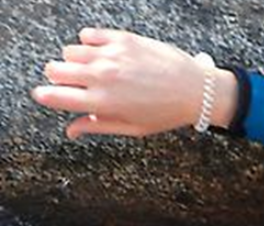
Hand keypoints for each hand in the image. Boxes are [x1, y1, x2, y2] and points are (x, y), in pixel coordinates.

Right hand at [31, 27, 236, 138]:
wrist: (197, 90)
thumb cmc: (167, 113)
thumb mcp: (133, 128)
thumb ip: (98, 126)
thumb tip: (71, 131)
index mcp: (103, 103)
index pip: (55, 96)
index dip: (45, 96)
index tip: (45, 95)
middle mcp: (103, 77)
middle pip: (54, 70)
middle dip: (59, 78)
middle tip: (75, 83)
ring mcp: (111, 55)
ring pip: (69, 52)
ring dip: (76, 61)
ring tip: (96, 70)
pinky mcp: (122, 39)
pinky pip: (88, 34)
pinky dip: (90, 43)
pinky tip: (104, 53)